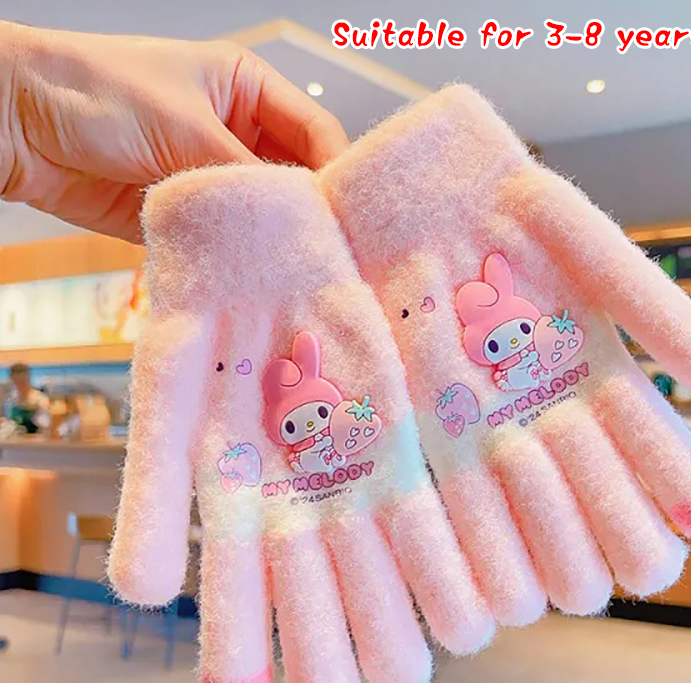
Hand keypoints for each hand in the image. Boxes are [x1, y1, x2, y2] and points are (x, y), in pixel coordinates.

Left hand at [0, 22, 348, 241]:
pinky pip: (225, 240)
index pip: (315, 134)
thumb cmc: (97, 91)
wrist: (18, 125)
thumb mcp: (190, 124)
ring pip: (261, 216)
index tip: (348, 218)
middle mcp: (237, 134)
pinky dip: (237, 257)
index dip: (335, 175)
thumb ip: (251, 174)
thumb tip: (301, 217)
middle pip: (295, 180)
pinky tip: (254, 274)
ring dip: (273, 239)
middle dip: (309, 214)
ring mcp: (211, 178)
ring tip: (298, 270)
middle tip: (332, 254)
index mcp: (248, 91)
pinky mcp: (186, 216)